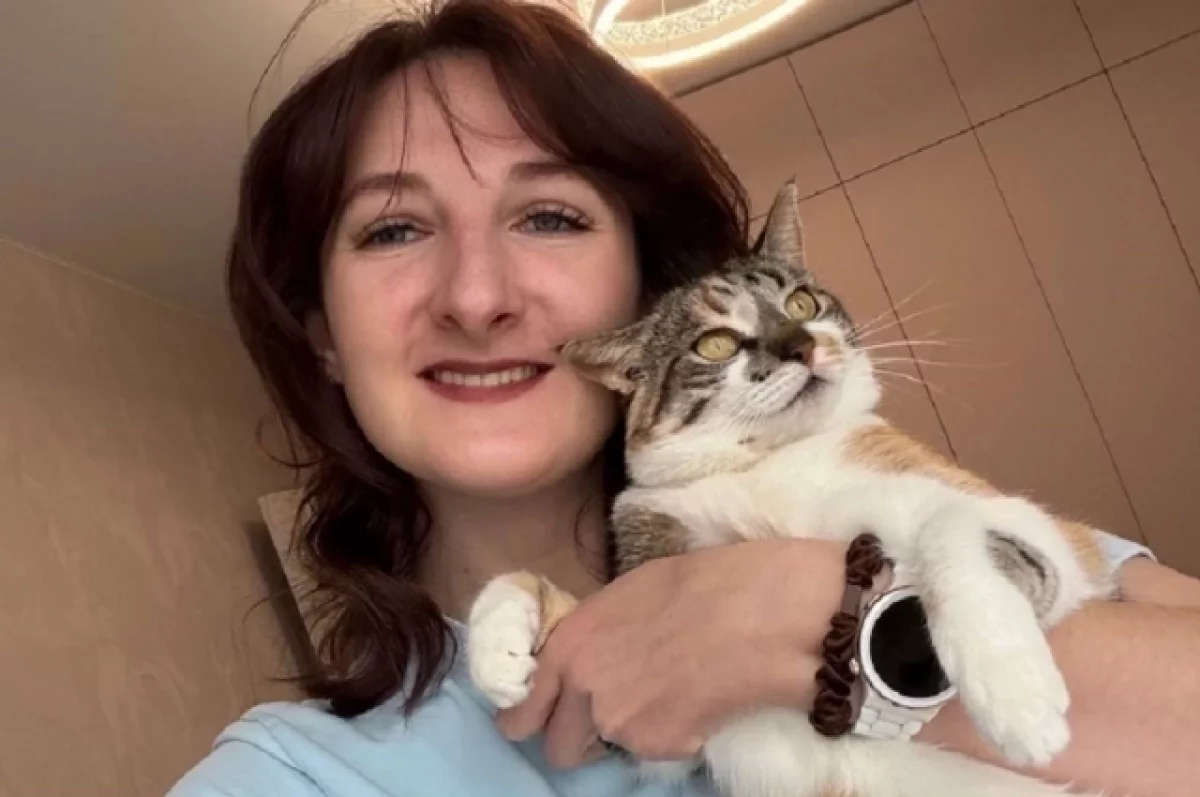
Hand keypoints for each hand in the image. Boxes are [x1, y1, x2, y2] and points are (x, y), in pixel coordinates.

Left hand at [495, 538, 846, 767]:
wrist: (756, 613)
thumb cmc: (699, 585)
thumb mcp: (624, 596)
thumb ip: (591, 636)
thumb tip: (586, 658)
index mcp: (568, 644)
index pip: (520, 711)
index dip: (526, 720)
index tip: (534, 723)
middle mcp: (582, 690)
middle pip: (558, 748)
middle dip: (578, 737)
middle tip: (612, 712)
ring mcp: (620, 724)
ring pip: (608, 752)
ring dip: (627, 735)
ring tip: (668, 694)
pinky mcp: (659, 747)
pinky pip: (654, 752)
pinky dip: (672, 736)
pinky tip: (698, 699)